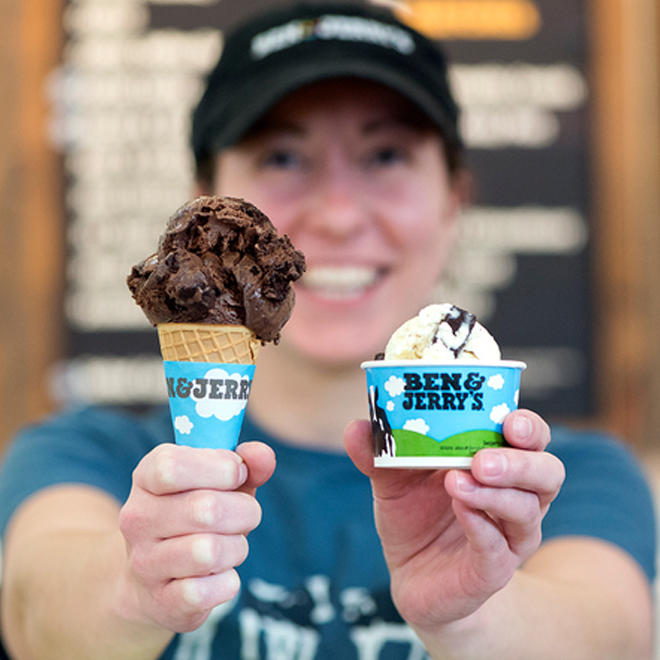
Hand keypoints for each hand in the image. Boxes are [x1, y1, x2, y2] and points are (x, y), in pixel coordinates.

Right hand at [118, 441, 274, 631]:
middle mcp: (138, 518)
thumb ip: (247, 463)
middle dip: (244, 511)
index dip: (219, 467)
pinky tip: (220, 576)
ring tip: (231, 546)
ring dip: (237, 547)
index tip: (239, 473)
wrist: (150, 581)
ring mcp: (145, 562)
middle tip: (245, 514)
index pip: (172, 466)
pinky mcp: (162, 602)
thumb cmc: (195, 516)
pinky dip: (228, 582)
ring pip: (209, 552)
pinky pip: (209, 591)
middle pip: (205, 509)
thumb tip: (263, 455)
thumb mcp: (219, 482)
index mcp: (146, 477)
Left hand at [344, 409, 564, 632]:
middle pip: (546, 472)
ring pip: (527, 510)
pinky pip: (496, 548)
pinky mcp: (491, 570)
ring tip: (456, 480)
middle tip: (482, 458)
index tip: (508, 418)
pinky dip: (480, 526)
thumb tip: (355, 427)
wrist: (414, 577)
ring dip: (496, 493)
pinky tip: (460, 510)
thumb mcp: (393, 480)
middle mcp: (514, 497)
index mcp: (497, 464)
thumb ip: (378, 454)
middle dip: (520, 462)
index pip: (529, 437)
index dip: (527, 425)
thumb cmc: (415, 516)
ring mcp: (508, 536)